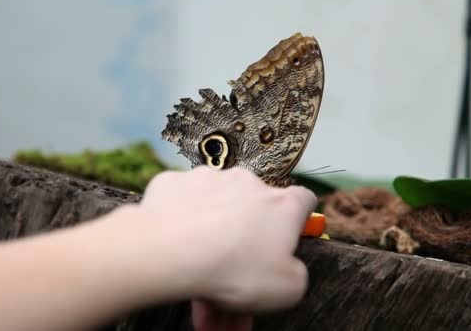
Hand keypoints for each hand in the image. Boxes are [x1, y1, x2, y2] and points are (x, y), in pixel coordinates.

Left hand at [140, 166, 316, 311]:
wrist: (168, 252)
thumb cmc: (231, 268)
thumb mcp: (286, 290)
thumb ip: (295, 274)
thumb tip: (287, 268)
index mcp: (281, 206)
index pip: (302, 200)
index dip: (297, 220)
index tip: (287, 238)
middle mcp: (247, 183)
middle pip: (252, 213)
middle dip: (244, 247)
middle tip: (232, 282)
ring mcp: (208, 179)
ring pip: (215, 210)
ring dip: (211, 238)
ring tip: (197, 275)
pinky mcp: (174, 182)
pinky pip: (182, 203)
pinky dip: (181, 222)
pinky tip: (174, 249)